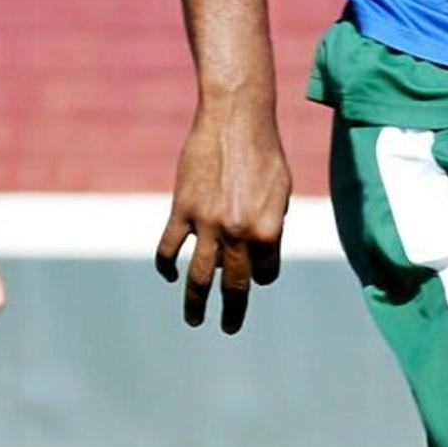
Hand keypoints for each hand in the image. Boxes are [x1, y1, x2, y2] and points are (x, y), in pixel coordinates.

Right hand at [155, 98, 287, 332]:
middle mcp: (239, 234)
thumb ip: (272, 225)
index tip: (257, 275)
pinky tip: (169, 275)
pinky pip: (169, 248)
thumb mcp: (281, 192)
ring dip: (196, 304)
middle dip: (232, 312)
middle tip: (228, 328)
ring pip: (199, 277)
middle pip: (234, 285)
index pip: (265, 273)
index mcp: (269, 231)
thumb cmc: (264, 152)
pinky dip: (166, 266)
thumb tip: (261, 250)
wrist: (235, 119)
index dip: (262, 276)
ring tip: (195, 320)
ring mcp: (208, 224)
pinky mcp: (182, 210)